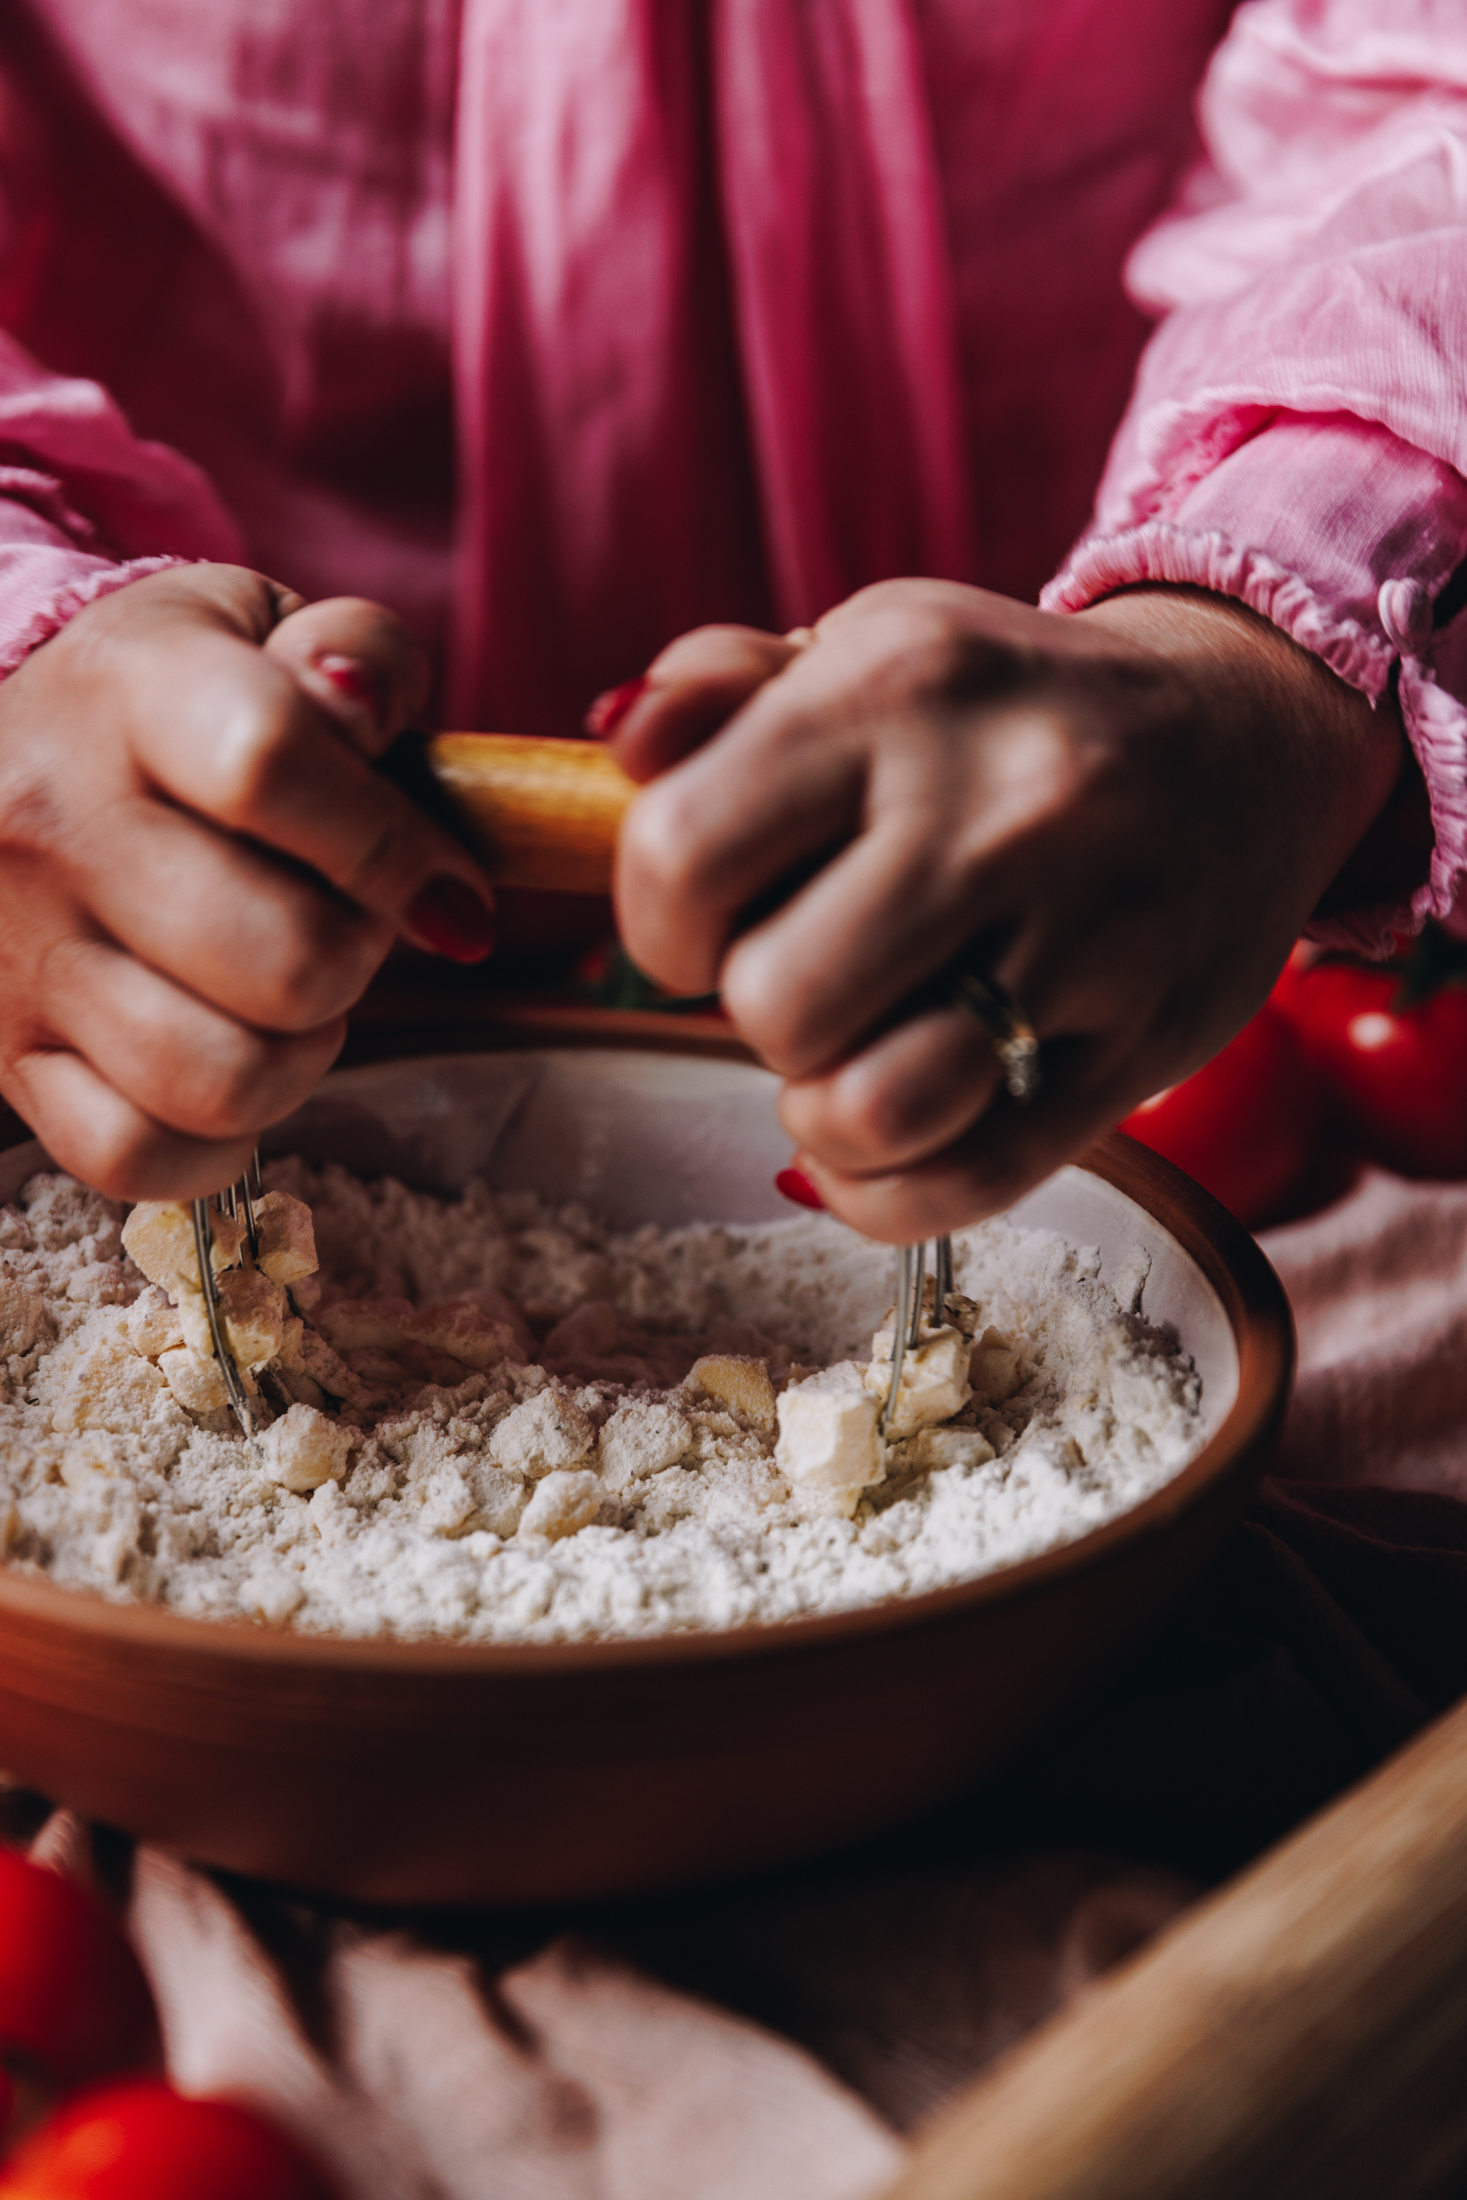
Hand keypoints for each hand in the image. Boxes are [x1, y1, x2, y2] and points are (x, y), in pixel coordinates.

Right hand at [0, 564, 493, 1198]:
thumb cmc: (172, 706)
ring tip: (292, 996)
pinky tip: (236, 1069)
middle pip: (284, 960)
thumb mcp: (259, 631)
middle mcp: (50, 824)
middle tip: (351, 927)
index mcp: (128, 693)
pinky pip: (140, 1157)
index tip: (443, 883)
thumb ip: (354, 652)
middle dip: (362, 956)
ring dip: (304, 1054)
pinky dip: (219, 1142)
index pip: (272, 764)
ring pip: (227, 1079)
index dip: (393, 844)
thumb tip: (366, 710)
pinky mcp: (6, 1058)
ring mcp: (20, 955)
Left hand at [610, 580, 1407, 1239]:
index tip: (708, 921)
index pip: (682, 856)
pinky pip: (967, 1186)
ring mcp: (1085, 937)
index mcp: (901, 683)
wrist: (1251, 737)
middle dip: (755, 1014)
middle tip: (809, 975)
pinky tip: (885, 1145)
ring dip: (826, 1113)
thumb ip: (722, 687)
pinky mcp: (1142, 1048)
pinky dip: (886, 1194)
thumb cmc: (1011, 708)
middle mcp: (999, 805)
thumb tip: (613, 739)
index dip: (658, 922)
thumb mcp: (874, 648)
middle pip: (771, 1003)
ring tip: (857, 1056)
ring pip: (869, 1111)